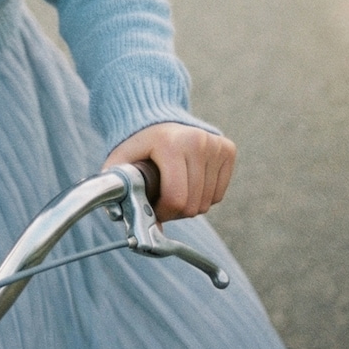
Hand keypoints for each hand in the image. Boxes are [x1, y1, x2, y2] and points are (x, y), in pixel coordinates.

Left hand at [103, 122, 235, 220]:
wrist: (156, 117)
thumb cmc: (138, 146)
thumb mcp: (121, 163)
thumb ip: (123, 192)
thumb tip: (144, 230)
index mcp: (170, 143)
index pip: (176, 199)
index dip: (163, 212)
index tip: (153, 207)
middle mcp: (197, 141)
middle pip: (193, 205)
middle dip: (175, 211)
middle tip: (162, 200)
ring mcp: (215, 144)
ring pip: (208, 203)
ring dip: (190, 205)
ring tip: (175, 189)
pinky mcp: (227, 149)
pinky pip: (219, 194)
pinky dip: (204, 196)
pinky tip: (190, 182)